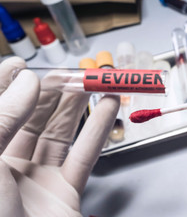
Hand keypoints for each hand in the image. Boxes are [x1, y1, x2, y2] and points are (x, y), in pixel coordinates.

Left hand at [0, 57, 119, 215]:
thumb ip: (3, 117)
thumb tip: (27, 81)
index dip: (5, 82)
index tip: (22, 65)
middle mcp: (5, 165)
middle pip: (31, 118)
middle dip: (53, 92)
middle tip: (72, 72)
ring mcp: (36, 178)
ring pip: (60, 132)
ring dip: (78, 106)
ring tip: (94, 84)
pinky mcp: (64, 191)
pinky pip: (83, 154)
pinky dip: (98, 130)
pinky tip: (107, 110)